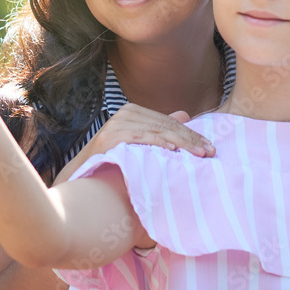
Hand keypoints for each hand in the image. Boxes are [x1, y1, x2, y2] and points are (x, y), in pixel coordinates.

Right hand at [54, 104, 216, 183]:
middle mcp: (126, 113)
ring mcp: (117, 123)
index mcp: (134, 111)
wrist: (79, 178)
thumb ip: (159, 129)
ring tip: (199, 153)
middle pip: (166, 126)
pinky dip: (158, 143)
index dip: (191, 133)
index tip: (209, 146)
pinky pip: (141, 138)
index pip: (169, 122)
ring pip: (157, 131)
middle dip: (191, 139)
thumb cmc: (111, 162)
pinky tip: (173, 151)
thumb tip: (185, 115)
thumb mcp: (139, 143)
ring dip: (181, 142)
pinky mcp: (109, 137)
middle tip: (210, 151)